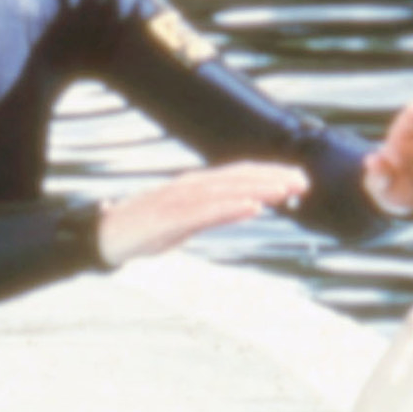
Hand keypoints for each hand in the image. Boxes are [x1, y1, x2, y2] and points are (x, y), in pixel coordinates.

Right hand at [95, 161, 308, 266]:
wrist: (108, 236)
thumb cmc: (148, 229)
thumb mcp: (189, 221)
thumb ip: (217, 212)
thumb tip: (248, 206)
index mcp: (196, 185)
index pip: (239, 174)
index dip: (269, 174)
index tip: (297, 179)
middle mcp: (191, 186)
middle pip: (238, 177)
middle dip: (272, 178)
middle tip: (303, 182)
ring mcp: (180, 200)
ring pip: (226, 190)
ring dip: (259, 188)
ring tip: (286, 190)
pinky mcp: (171, 218)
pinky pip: (207, 211)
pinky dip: (232, 207)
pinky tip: (253, 207)